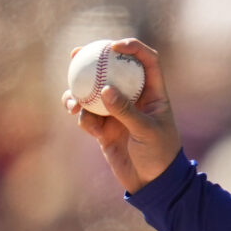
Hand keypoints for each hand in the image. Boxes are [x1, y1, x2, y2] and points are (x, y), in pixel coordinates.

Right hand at [65, 38, 180, 193]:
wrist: (152, 185)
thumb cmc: (159, 156)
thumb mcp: (146, 132)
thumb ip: (126, 110)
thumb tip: (105, 89)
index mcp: (153, 93)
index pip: (146, 61)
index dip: (132, 47)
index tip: (113, 46)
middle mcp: (134, 99)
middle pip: (112, 70)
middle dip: (92, 59)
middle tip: (74, 54)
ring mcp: (117, 113)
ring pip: (93, 93)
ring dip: (78, 92)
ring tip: (71, 99)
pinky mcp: (104, 129)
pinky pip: (87, 116)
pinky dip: (81, 116)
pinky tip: (77, 116)